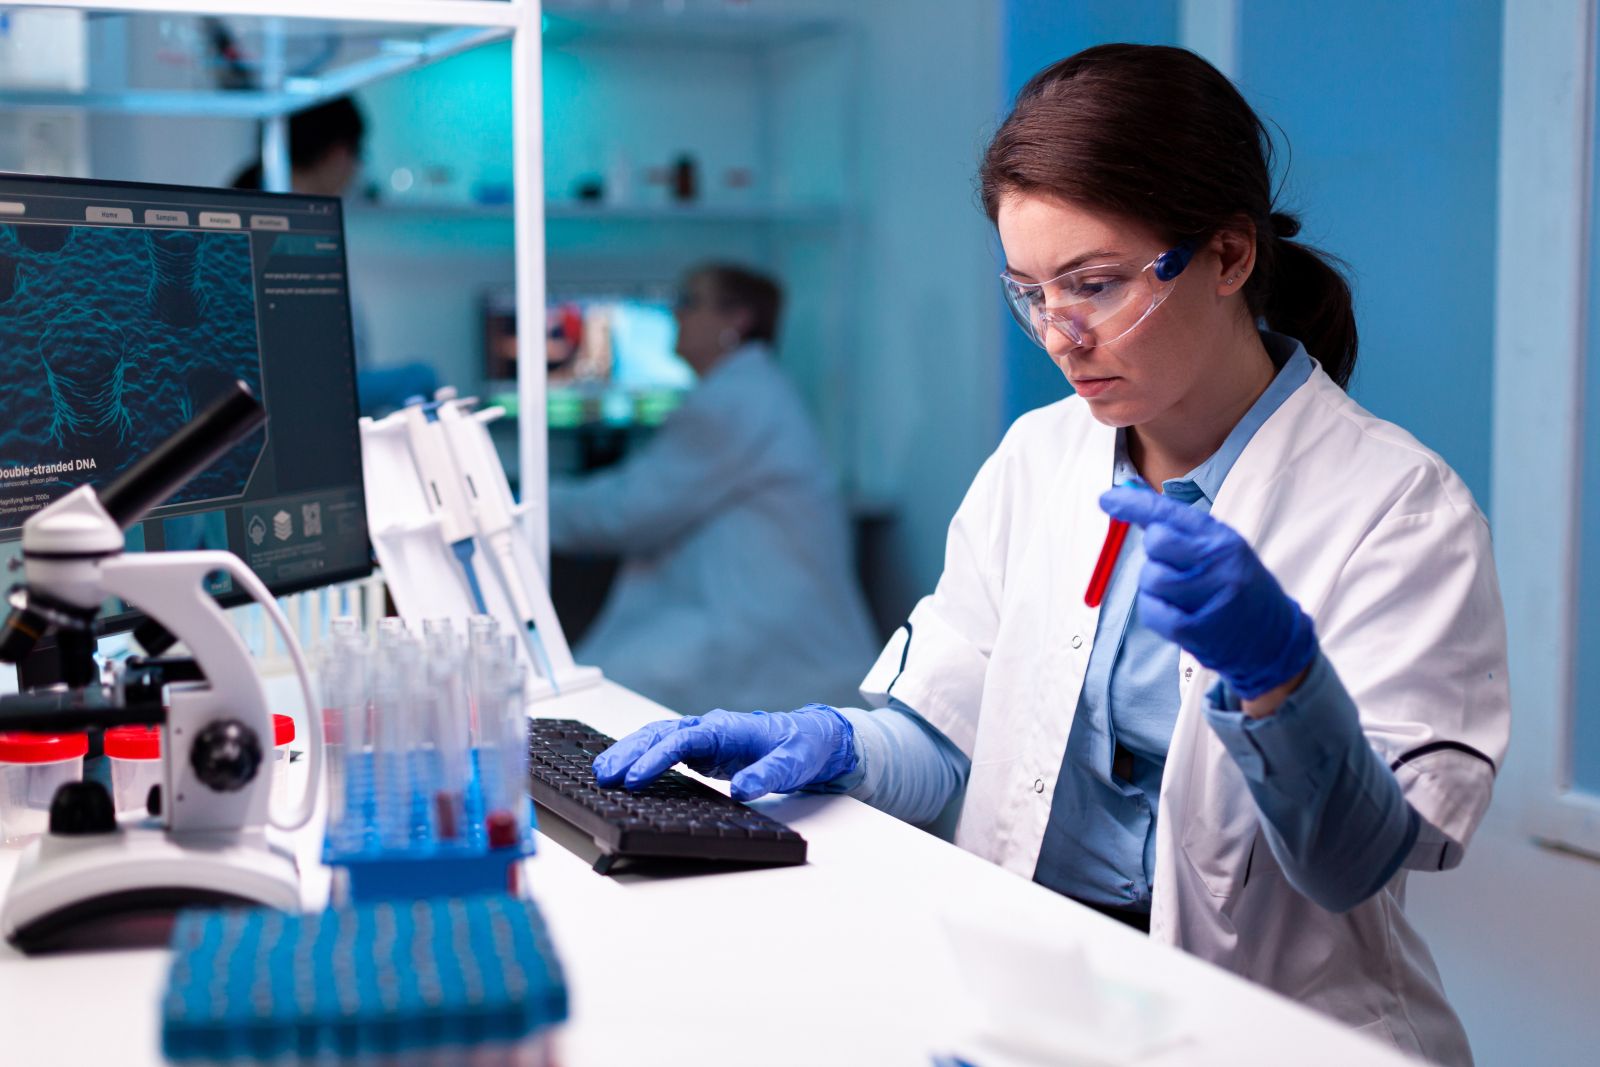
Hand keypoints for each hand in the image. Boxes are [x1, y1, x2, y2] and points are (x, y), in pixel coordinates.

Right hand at [591, 705, 857, 800]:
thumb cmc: (802, 746)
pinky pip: (665, 750)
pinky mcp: (702, 750)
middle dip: (630, 753)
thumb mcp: (792, 764)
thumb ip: (767, 775)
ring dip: (629, 753)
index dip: (657, 758)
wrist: (812, 738)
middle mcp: (709, 728)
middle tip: (604, 775)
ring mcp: (703, 738)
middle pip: (660, 735)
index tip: (636, 778)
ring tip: (602, 773)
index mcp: (726, 728)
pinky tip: (624, 771)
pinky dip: (642, 757)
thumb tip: (743, 789)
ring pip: (657, 739)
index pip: (682, 739)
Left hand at [1099, 485, 1316, 699]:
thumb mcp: (1218, 550)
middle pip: (1156, 542)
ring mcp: (1210, 595)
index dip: (1134, 505)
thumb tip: (1131, 500)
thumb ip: (1179, 529)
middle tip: (1174, 568)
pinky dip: (1156, 612)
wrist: (1271, 639)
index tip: (1106, 498)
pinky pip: (1152, 611)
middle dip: (1154, 555)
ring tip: (1180, 596)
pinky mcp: (1199, 628)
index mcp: (1221, 538)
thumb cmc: (1236, 588)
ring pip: (1150, 579)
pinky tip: (1177, 615)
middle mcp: (1219, 561)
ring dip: (1154, 588)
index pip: (1169, 513)